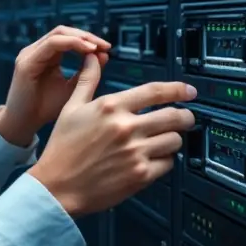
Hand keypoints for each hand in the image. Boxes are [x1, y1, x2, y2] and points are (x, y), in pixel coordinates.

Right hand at [0, 26, 110, 147]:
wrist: (24, 124)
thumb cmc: (46, 109)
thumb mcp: (72, 89)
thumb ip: (86, 73)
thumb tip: (104, 54)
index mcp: (46, 55)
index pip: (69, 37)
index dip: (89, 39)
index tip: (107, 48)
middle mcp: (36, 50)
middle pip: (64, 31)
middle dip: (87, 36)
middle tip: (105, 45)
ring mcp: (30, 54)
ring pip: (58, 34)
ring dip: (80, 38)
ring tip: (96, 47)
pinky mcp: (27, 62)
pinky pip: (51, 44)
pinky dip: (71, 44)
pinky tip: (85, 50)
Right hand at [27, 55, 196, 217]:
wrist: (57, 187)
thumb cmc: (62, 148)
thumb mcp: (71, 108)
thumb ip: (88, 81)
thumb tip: (93, 58)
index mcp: (110, 106)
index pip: (154, 91)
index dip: (177, 89)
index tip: (188, 91)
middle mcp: (126, 127)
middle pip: (173, 116)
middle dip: (185, 116)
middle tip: (186, 118)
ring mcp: (135, 152)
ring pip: (174, 140)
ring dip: (174, 139)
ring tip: (164, 140)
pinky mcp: (140, 175)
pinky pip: (168, 164)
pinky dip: (165, 160)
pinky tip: (154, 158)